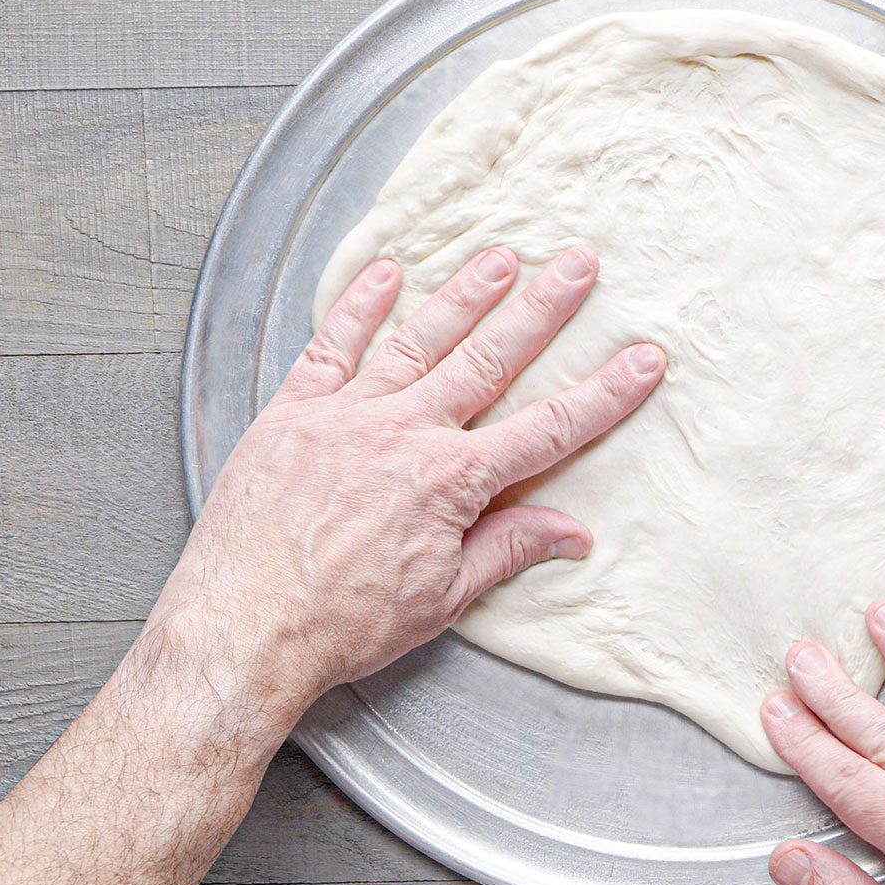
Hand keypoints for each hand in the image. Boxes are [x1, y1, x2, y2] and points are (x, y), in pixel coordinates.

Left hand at [149, 245, 665, 726]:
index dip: (603, 394)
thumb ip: (509, 549)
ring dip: (464, 295)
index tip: (642, 359)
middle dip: (542, 310)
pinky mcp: (292, 414)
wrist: (241, 628)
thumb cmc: (339, 624)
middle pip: (490, 359)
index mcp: (450, 482)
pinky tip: (386, 275)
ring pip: (419, 340)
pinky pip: (331, 347)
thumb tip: (573, 532)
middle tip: (578, 265)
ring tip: (501, 257)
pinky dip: (359, 307)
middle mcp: (404, 433)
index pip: (548, 430)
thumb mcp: (443, 598)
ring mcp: (346, 416)